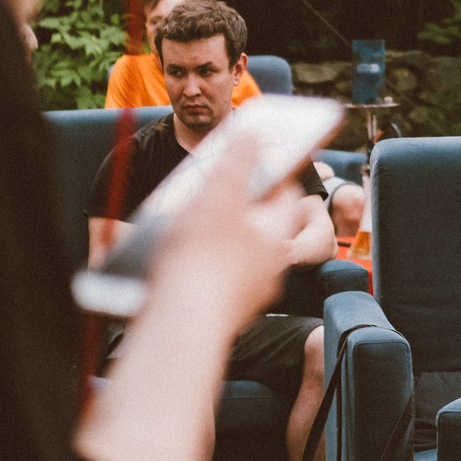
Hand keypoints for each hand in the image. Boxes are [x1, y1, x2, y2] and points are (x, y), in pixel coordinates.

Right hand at [146, 124, 308, 335]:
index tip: (248, 158)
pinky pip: (217, 279)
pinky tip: (176, 260)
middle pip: (259, 223)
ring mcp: (248, 293)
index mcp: (277, 234)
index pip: (285, 192)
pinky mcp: (223, 313)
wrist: (179, 328)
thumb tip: (256, 133)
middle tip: (210, 190)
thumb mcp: (219, 193)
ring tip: (186, 223)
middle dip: (237, 204)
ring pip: (237, 253)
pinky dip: (202, 265)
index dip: (268, 171)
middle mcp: (270, 267)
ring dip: (217, 235)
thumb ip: (238, 158)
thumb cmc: (201, 257)